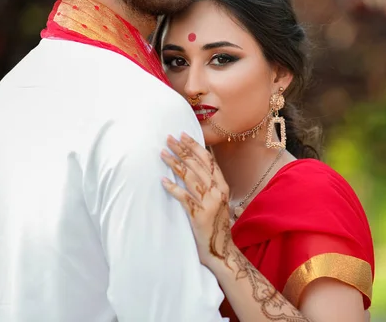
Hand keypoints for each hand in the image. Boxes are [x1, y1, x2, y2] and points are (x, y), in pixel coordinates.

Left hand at [160, 133, 234, 269]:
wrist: (220, 250)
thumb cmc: (214, 225)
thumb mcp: (216, 202)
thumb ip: (208, 185)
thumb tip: (192, 166)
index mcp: (222, 186)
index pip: (208, 160)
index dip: (195, 146)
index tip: (183, 135)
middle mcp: (218, 192)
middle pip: (197, 165)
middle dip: (182, 150)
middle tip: (168, 138)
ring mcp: (210, 203)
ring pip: (190, 177)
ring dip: (175, 163)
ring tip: (162, 153)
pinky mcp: (199, 215)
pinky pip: (184, 197)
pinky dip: (172, 188)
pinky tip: (162, 180)